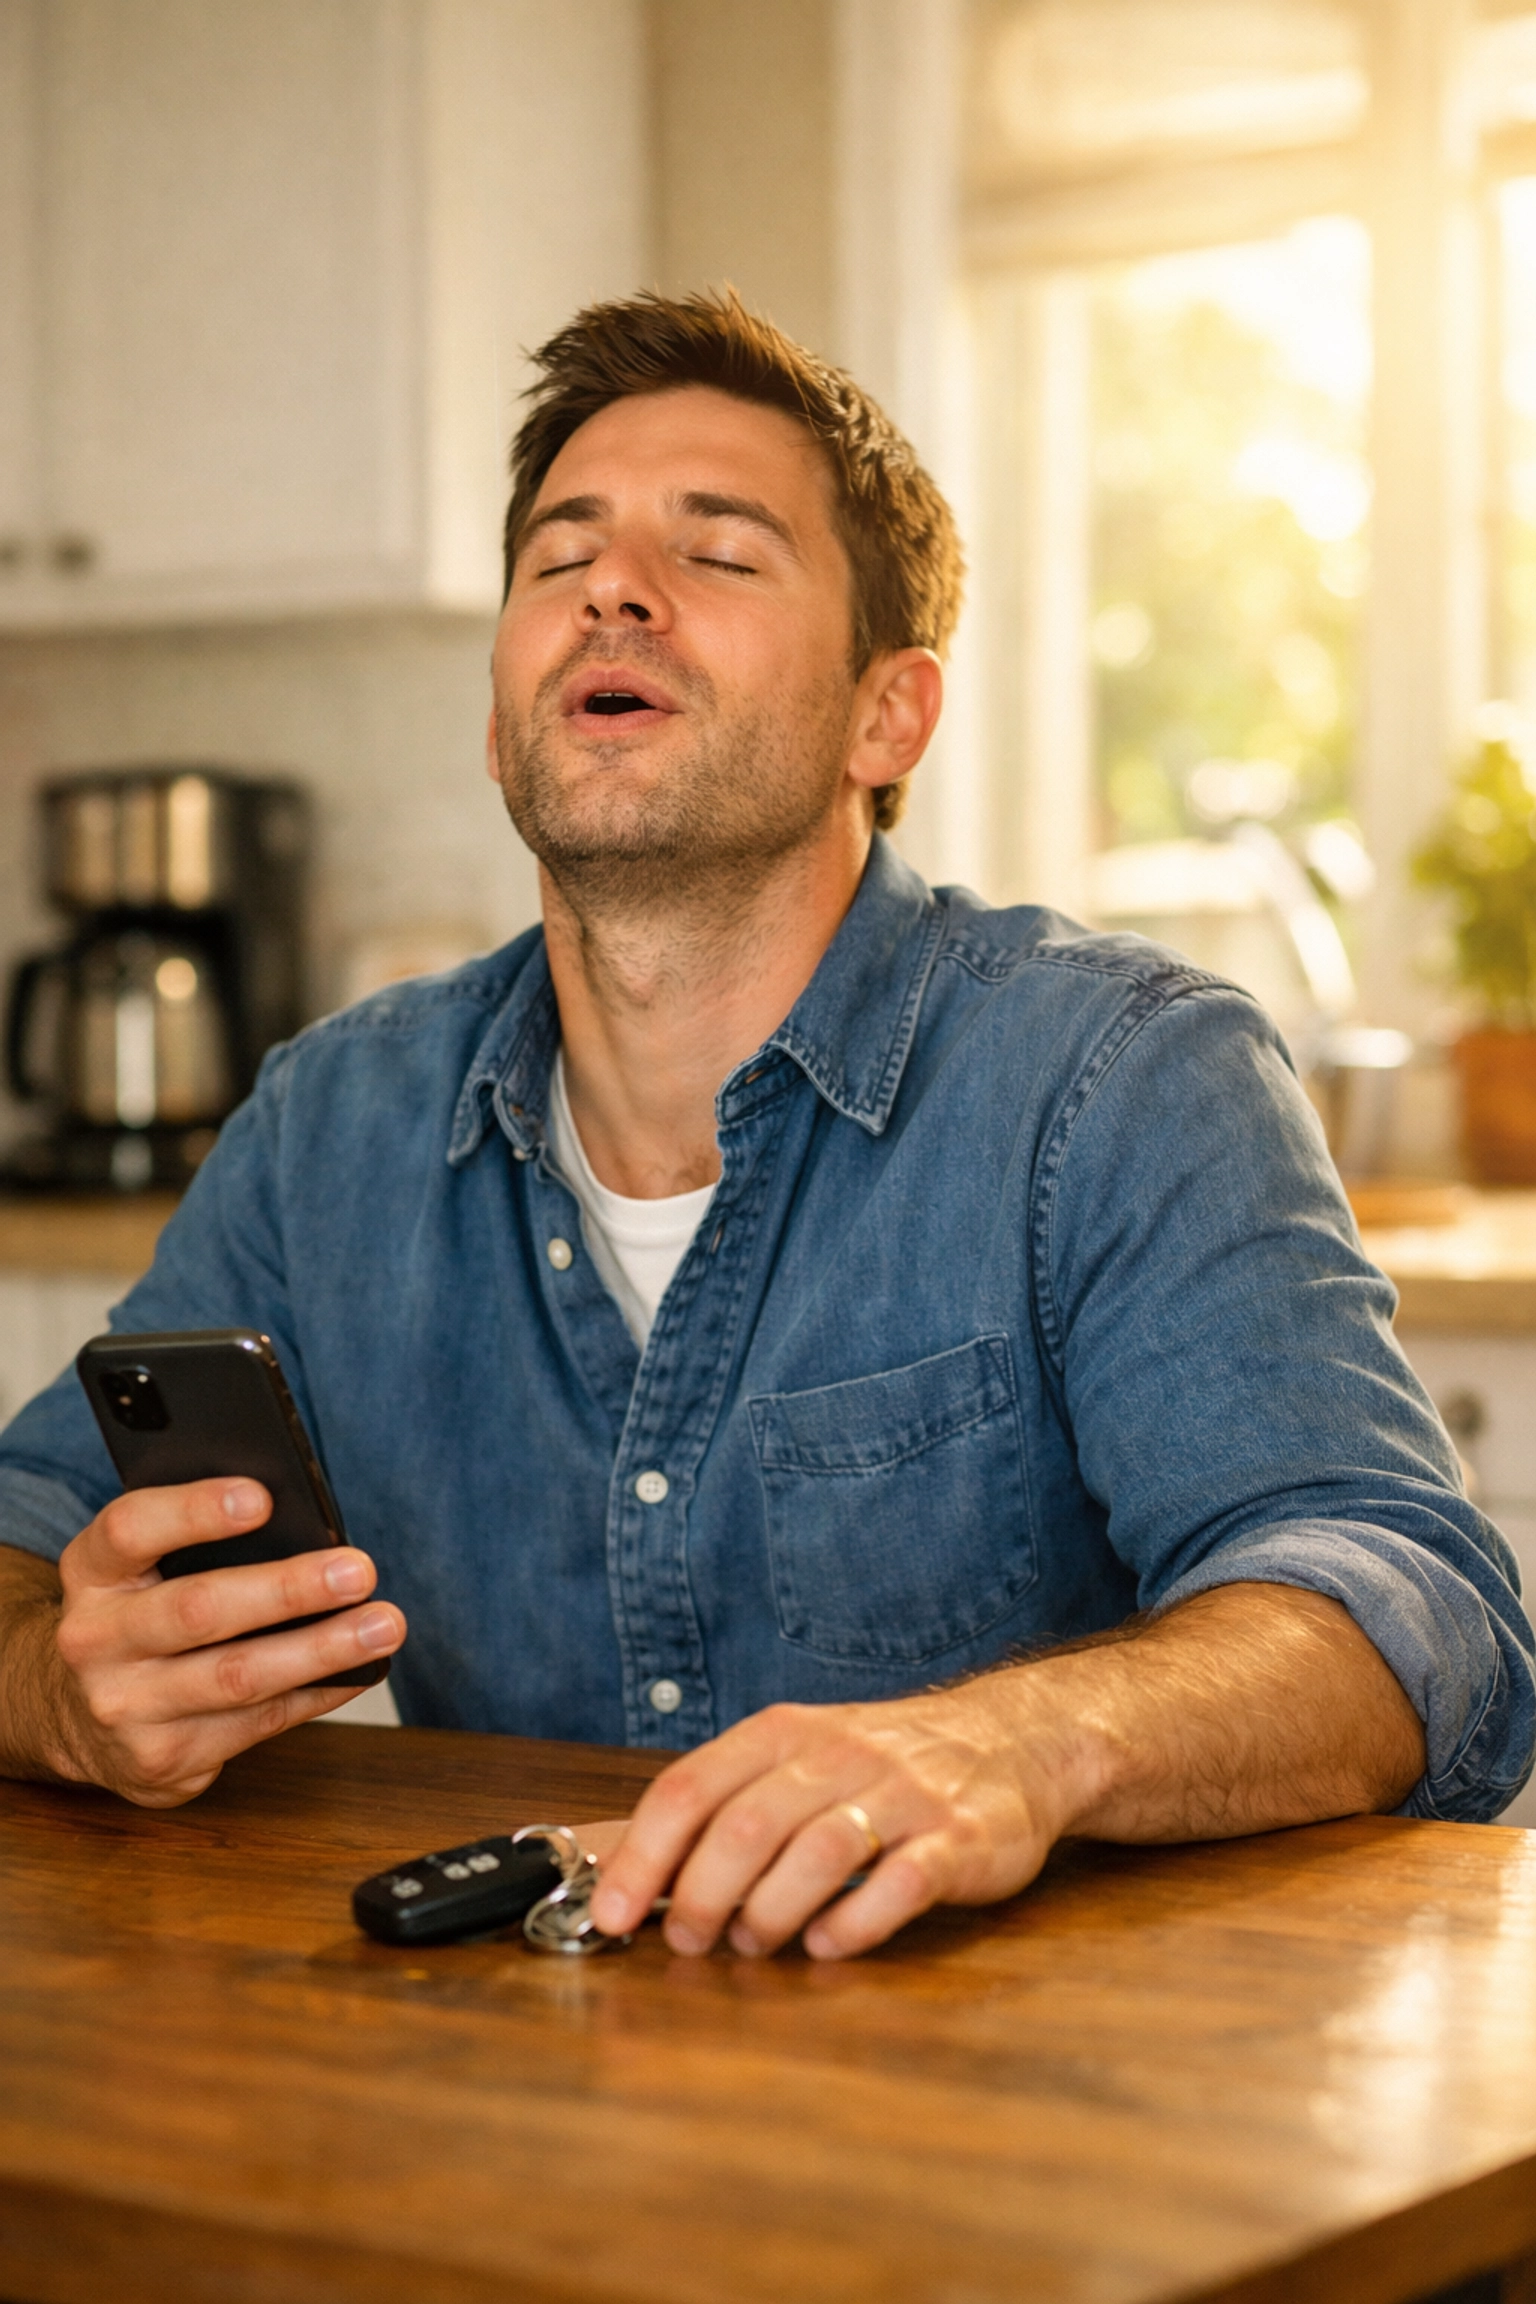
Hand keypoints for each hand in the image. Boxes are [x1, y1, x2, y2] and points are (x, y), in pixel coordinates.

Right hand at [39, 1477, 404, 1805]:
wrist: (73, 1715)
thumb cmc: (138, 1614)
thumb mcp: (140, 1567)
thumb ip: (196, 1541)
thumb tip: (308, 1528)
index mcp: (92, 1571)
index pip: (132, 1529)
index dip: (195, 1510)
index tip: (264, 1497)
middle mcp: (95, 1640)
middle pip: (198, 1609)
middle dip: (287, 1589)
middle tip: (358, 1570)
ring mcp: (124, 1708)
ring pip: (237, 1677)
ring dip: (322, 1650)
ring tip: (382, 1626)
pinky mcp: (160, 1761)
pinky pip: (257, 1723)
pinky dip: (317, 1693)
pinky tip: (358, 1671)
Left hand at [588, 1680, 1069, 1960]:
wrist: (1013, 1740)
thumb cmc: (886, 1765)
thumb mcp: (802, 1758)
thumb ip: (729, 1803)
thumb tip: (628, 1869)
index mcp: (787, 1734)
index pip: (690, 1788)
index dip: (643, 1857)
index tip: (612, 1913)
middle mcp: (840, 1756)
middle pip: (745, 1827)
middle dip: (702, 1897)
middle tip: (692, 1940)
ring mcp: (904, 1796)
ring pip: (817, 1854)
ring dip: (770, 1914)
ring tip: (757, 1945)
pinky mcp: (960, 1840)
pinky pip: (900, 1883)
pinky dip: (854, 1924)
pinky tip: (829, 1945)